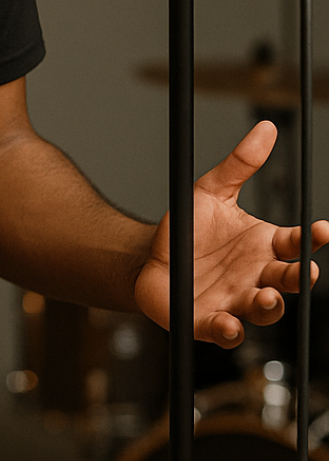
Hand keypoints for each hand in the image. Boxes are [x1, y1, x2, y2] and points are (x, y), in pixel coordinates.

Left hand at [135, 120, 328, 347]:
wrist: (148, 258)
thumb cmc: (187, 231)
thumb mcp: (209, 191)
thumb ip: (239, 164)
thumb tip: (266, 129)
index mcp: (262, 246)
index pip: (296, 244)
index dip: (310, 239)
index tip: (321, 229)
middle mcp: (256, 277)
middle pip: (288, 282)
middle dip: (298, 279)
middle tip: (303, 272)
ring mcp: (236, 301)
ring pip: (264, 310)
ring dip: (268, 306)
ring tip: (265, 297)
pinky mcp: (208, 321)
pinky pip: (225, 331)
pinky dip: (229, 330)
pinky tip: (228, 322)